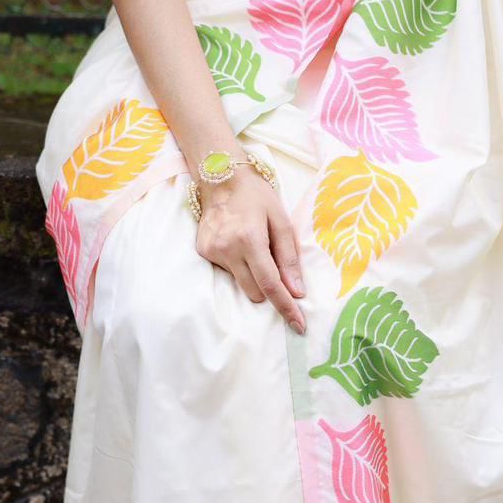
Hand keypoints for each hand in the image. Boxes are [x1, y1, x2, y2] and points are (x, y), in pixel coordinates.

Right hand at [195, 167, 306, 333]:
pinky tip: (236, 242)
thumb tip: (297, 292)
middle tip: (271, 260)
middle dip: (268, 287)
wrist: (220, 176)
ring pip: (240, 284)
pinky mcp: (203, 252)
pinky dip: (237, 264)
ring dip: (251, 274)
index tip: (299, 325)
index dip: (286, 307)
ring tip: (251, 245)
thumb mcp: (281, 221)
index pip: (271, 285)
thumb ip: (289, 258)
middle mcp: (227, 249)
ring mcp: (211, 252)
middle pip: (255, 293)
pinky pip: (227, 272)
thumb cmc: (257, 196)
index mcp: (250, 240)